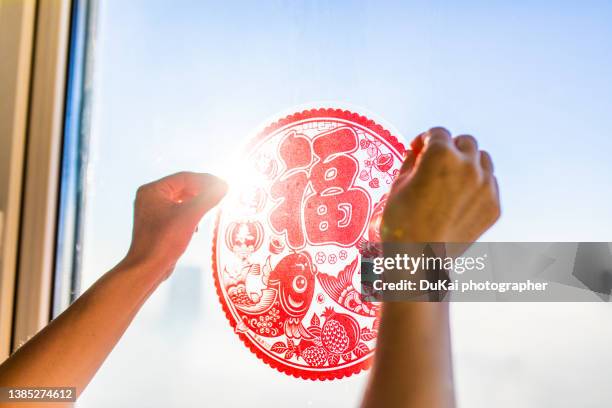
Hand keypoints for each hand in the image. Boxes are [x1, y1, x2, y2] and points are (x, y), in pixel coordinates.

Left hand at [124, 172, 226, 279]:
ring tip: (212, 207)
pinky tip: (198, 224)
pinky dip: (190, 214)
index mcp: (153, 190)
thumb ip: (208, 198)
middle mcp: (150, 198)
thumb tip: (224, 186)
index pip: (184, 178)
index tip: (223, 185)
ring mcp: (152, 211)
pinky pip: (177, 212)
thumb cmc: (163, 241)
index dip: (206, 180)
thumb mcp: (190, 216)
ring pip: (181, 200)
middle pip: (182, 187)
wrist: (147, 268)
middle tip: (220, 195)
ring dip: (197, 203)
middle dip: (202, 191)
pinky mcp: (157, 224)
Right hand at [381, 127, 499, 242]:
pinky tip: (459, 200)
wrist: (420, 260)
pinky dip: (477, 186)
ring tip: (452, 181)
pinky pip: (489, 185)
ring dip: (468, 164)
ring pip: (482, 160)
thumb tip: (418, 150)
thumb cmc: (401, 221)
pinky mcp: (494, 205)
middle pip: (465, 142)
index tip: (418, 151)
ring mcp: (485, 186)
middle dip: (450, 149)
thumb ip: (411, 160)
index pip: (438, 132)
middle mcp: (468, 165)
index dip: (425, 140)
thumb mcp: (398, 184)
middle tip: (436, 165)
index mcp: (441, 154)